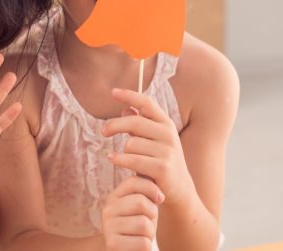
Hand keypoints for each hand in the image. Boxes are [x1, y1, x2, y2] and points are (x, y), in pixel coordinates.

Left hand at [102, 88, 193, 205]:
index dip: (129, 95)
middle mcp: (168, 134)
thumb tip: (125, 109)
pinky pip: (132, 159)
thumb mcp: (152, 140)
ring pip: (131, 143)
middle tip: (103, 132)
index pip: (147, 103)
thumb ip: (140, 126)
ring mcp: (167, 151)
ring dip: (123, 151)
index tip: (113, 92)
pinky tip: (112, 158)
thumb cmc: (159, 161)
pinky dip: (119, 159)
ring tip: (124, 159)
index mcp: (165, 124)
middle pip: (134, 122)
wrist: (179, 190)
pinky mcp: (162, 168)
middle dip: (114, 126)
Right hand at [102, 176, 163, 250]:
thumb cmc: (138, 226)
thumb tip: (153, 173)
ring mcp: (108, 227)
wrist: (127, 249)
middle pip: (140, 202)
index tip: (160, 198)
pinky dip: (146, 246)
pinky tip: (138, 245)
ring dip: (150, 232)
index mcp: (114, 197)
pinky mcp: (112, 244)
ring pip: (143, 225)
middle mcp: (107, 210)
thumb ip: (144, 191)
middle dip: (152, 213)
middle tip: (149, 220)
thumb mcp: (141, 206)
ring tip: (143, 235)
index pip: (133, 181)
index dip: (151, 188)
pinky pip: (142, 243)